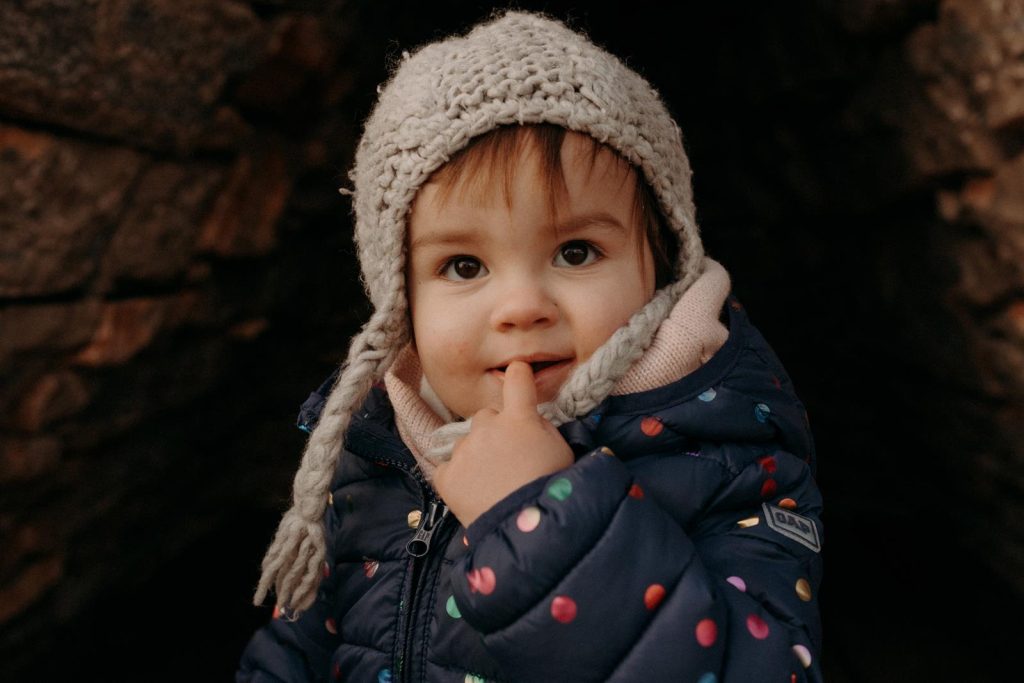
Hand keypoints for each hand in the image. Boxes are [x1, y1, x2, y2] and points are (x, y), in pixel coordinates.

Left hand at [433, 361, 573, 526]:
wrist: (527, 531)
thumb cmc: (552, 489)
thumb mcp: (562, 451)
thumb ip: (542, 427)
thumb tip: (529, 418)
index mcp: (519, 418)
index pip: (517, 379)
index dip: (518, 375)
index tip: (517, 373)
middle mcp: (487, 427)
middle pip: (488, 415)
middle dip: (497, 430)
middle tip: (511, 457)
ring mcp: (464, 451)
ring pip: (467, 442)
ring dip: (478, 454)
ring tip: (494, 482)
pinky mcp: (447, 476)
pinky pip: (448, 467)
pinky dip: (459, 477)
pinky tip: (475, 492)